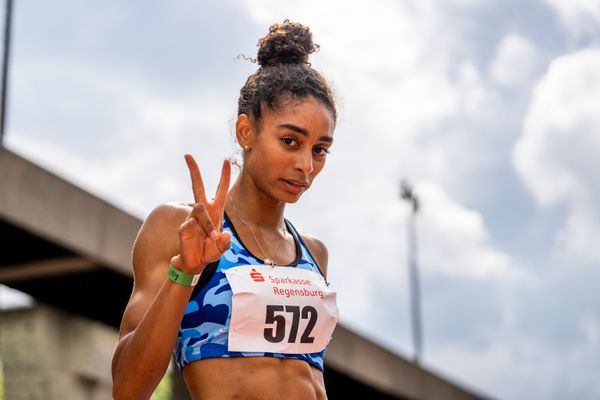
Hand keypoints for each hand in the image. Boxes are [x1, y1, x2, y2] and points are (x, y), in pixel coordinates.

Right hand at [170, 154, 230, 273]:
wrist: (195, 263)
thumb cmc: (209, 251)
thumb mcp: (222, 248)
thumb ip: (225, 243)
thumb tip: (223, 234)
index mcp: (216, 211)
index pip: (221, 190)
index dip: (224, 176)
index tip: (226, 160)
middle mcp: (203, 211)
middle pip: (197, 186)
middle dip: (194, 171)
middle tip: (187, 155)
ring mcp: (192, 217)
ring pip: (200, 210)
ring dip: (207, 225)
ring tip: (210, 238)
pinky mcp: (184, 226)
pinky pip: (193, 224)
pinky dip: (200, 233)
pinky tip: (202, 241)